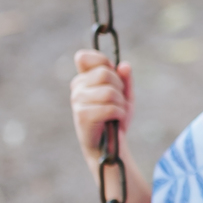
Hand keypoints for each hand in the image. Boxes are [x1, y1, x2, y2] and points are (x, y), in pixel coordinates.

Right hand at [70, 49, 133, 164]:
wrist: (109, 145)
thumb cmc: (115, 117)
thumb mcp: (125, 95)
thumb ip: (125, 79)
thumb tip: (124, 65)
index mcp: (83, 78)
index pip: (83, 57)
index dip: (101, 62)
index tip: (112, 75)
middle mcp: (77, 87)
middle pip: (105, 73)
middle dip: (120, 87)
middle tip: (119, 100)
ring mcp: (77, 101)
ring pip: (109, 92)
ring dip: (121, 103)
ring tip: (118, 111)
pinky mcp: (82, 116)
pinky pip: (110, 108)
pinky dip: (119, 114)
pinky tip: (116, 120)